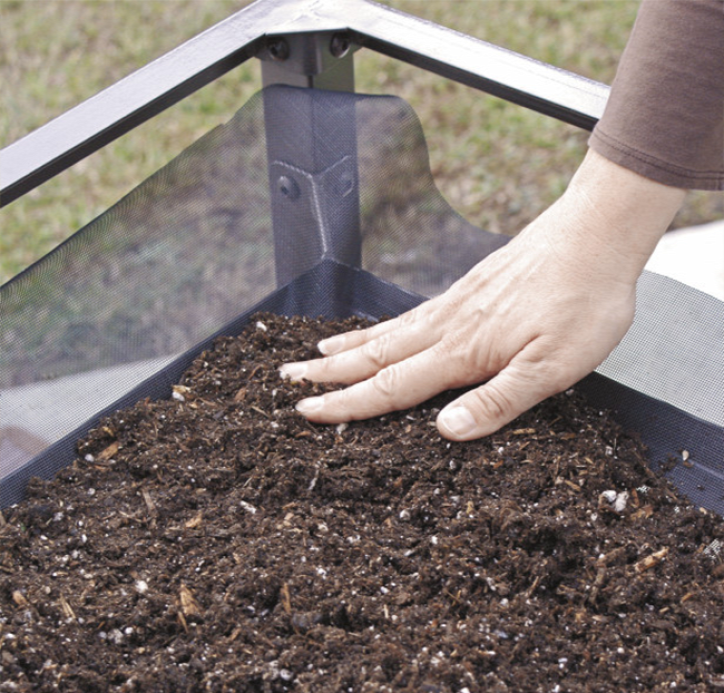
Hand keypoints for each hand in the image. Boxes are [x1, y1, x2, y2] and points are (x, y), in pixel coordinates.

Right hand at [280, 150, 685, 439]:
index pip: (390, 386)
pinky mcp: (467, 290)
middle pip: (373, 356)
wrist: (596, 235)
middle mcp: (447, 327)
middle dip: (327, 374)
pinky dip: (380, 328)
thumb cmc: (583, 302)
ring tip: (314, 356)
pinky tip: (379, 331)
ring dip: (346, 349)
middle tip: (286, 380)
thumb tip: (444, 430)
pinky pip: (410, 316)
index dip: (346, 404)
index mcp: (462, 352)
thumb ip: (498, 402)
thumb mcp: (554, 367)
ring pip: (387, 334)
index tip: (306, 412)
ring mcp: (454, 305)